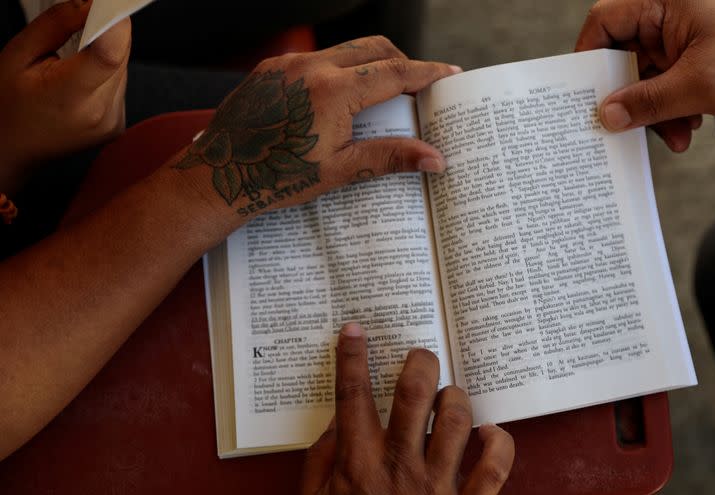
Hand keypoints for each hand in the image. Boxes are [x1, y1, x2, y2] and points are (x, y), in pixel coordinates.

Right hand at [0, 0, 130, 191]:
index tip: (107, 5)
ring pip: (123, 68)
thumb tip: (89, 4)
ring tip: (70, 66)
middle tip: (77, 31)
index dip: (115, 22)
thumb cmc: (7, 106)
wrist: (10, 148)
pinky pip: (119, 84)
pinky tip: (79, 83)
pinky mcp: (118, 124)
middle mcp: (100, 113)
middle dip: (104, 35)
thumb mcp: (18, 55)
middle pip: (120, 55)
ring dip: (104, 56)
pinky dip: (104, 75)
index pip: (111, 53)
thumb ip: (56, 26)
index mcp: (72, 97)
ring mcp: (112, 121)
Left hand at [172, 36, 459, 217]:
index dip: (426, 72)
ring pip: (344, 50)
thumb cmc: (275, 179)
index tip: (450, 73)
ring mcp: (287, 64)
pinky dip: (339, 69)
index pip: (394, 72)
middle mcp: (310, 66)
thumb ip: (389, 157)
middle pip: (373, 48)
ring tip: (382, 92)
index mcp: (332, 91)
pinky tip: (340, 97)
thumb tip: (435, 159)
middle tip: (418, 85)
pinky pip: (316, 58)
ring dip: (369, 64)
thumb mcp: (338, 170)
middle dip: (402, 61)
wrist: (217, 177)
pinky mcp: (270, 69)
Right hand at [295, 323, 514, 494]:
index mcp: (358, 465)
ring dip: (456, 398)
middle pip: (413, 396)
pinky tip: (489, 434)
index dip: (352, 358)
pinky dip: (500, 442)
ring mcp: (437, 488)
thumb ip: (319, 461)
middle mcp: (399, 468)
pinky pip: (496, 466)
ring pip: (456, 420)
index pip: (352, 398)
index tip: (355, 331)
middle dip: (418, 364)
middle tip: (420, 357)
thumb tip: (337, 419)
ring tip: (449, 397)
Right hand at [575, 0, 714, 151]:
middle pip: (619, 58)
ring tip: (676, 133)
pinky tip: (687, 126)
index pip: (604, 22)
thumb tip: (606, 116)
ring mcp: (675, 41)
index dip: (588, 57)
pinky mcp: (685, 61)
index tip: (584, 95)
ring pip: (640, 80)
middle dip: (628, 98)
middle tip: (629, 127)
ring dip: (652, 113)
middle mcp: (664, 18)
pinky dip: (668, 111)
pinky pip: (660, 88)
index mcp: (662, 3)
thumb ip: (648, 102)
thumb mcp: (701, 85)